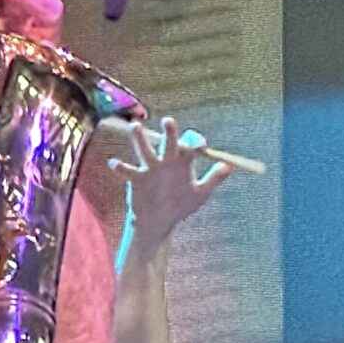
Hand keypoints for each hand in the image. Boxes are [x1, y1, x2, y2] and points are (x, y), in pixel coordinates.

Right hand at [109, 115, 233, 253]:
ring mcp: (150, 169)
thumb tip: (229, 165)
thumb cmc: (180, 205)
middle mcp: (166, 162)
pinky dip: (120, 168)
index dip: (194, 142)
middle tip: (169, 121)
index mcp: (183, 163)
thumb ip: (213, 180)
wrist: (159, 222)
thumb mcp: (200, 194)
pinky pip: (128, 171)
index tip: (200, 146)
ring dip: (140, 139)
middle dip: (169, 133)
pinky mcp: (137, 180)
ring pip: (145, 150)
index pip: (189, 145)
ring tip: (135, 127)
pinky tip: (114, 163)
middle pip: (169, 143)